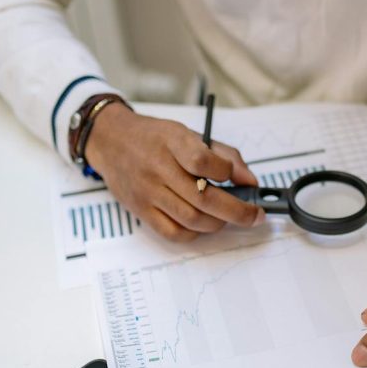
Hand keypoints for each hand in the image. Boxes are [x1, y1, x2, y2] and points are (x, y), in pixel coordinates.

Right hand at [85, 104, 264, 241]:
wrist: (111, 141)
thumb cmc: (155, 138)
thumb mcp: (188, 133)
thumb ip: (224, 155)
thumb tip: (251, 182)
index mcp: (173, 141)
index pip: (203, 161)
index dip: (226, 173)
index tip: (239, 179)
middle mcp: (159, 168)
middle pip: (204, 199)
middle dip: (238, 212)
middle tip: (255, 216)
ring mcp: (148, 192)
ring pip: (192, 219)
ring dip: (219, 223)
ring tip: (228, 218)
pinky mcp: (141, 210)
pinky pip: (174, 233)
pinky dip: (196, 234)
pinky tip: (204, 224)